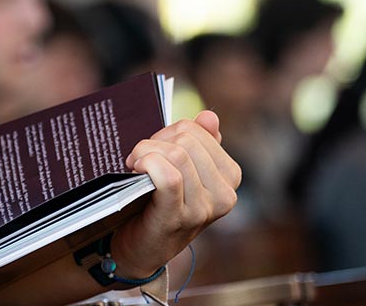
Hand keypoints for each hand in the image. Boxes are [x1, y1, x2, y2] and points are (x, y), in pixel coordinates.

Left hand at [110, 110, 241, 276]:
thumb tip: (209, 117)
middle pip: (185, 140)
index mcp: (229, 176)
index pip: (196, 130)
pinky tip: (135, 171)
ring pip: (176, 155)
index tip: (153, 150)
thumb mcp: (180, 169)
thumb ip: (197, 143)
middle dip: (154, 143)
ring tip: (136, 168)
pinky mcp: (180, 217)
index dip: (166, 133)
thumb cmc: (156, 202)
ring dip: (145, 154)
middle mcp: (225, 194)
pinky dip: (147, 165)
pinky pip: (167, 176)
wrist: (139, 248)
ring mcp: (204, 208)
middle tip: (140, 160)